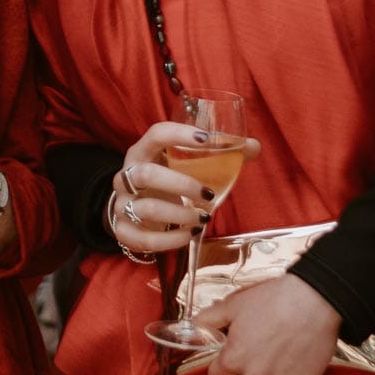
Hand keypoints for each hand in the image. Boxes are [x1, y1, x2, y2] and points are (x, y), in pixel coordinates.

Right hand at [107, 123, 258, 254]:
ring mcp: (121, 204)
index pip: (155, 134)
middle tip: (208, 194)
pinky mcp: (122, 231)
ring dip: (179, 215)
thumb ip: (218, 154)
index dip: (179, 134)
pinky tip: (190, 235)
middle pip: (145, 174)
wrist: (132, 209)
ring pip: (145, 208)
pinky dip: (171, 240)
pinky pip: (143, 238)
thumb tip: (253, 146)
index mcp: (143, 152)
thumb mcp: (183, 165)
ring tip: (203, 218)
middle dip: (180, 184)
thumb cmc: (164, 181)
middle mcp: (126, 175)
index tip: (207, 140)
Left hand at [192, 274, 342, 374]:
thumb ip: (208, 319)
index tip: (230, 359)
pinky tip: (298, 354)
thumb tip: (194, 327)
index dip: (221, 368)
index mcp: (233, 359)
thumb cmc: (273, 300)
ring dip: (273, 371)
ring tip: (283, 345)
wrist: (314, 299)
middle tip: (262, 343)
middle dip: (250, 365)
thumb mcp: (233, 304)